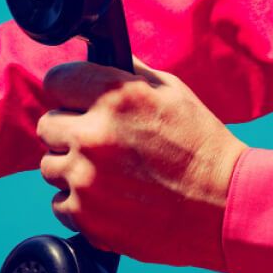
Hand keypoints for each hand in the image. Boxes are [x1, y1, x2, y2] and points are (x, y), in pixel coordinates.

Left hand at [37, 59, 247, 270]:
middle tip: (98, 141)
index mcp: (116, 98)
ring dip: (72, 168)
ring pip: (50, 166)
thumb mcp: (171, 92)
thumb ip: (126, 73)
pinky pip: (59, 202)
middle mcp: (94, 137)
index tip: (74, 99)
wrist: (225, 206)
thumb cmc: (200, 146)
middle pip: (47, 125)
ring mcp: (86, 180)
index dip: (67, 90)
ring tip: (110, 173)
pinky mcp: (84, 216)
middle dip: (69, 130)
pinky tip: (111, 198)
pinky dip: (79, 202)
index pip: (57, 80)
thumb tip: (95, 57)